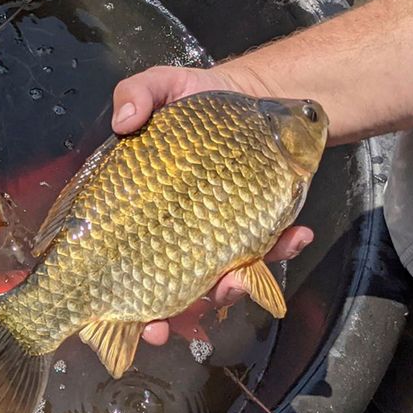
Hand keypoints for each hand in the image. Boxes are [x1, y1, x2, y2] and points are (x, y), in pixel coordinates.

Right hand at [110, 64, 315, 346]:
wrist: (258, 96)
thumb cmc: (199, 97)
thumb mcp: (163, 84)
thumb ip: (138, 92)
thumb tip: (122, 122)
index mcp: (138, 208)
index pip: (119, 258)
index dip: (117, 299)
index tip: (123, 316)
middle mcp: (173, 231)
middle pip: (163, 288)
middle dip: (167, 318)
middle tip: (168, 328)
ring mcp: (216, 235)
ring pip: (218, 281)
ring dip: (228, 290)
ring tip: (239, 279)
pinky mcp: (256, 228)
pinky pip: (269, 251)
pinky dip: (283, 250)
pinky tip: (295, 235)